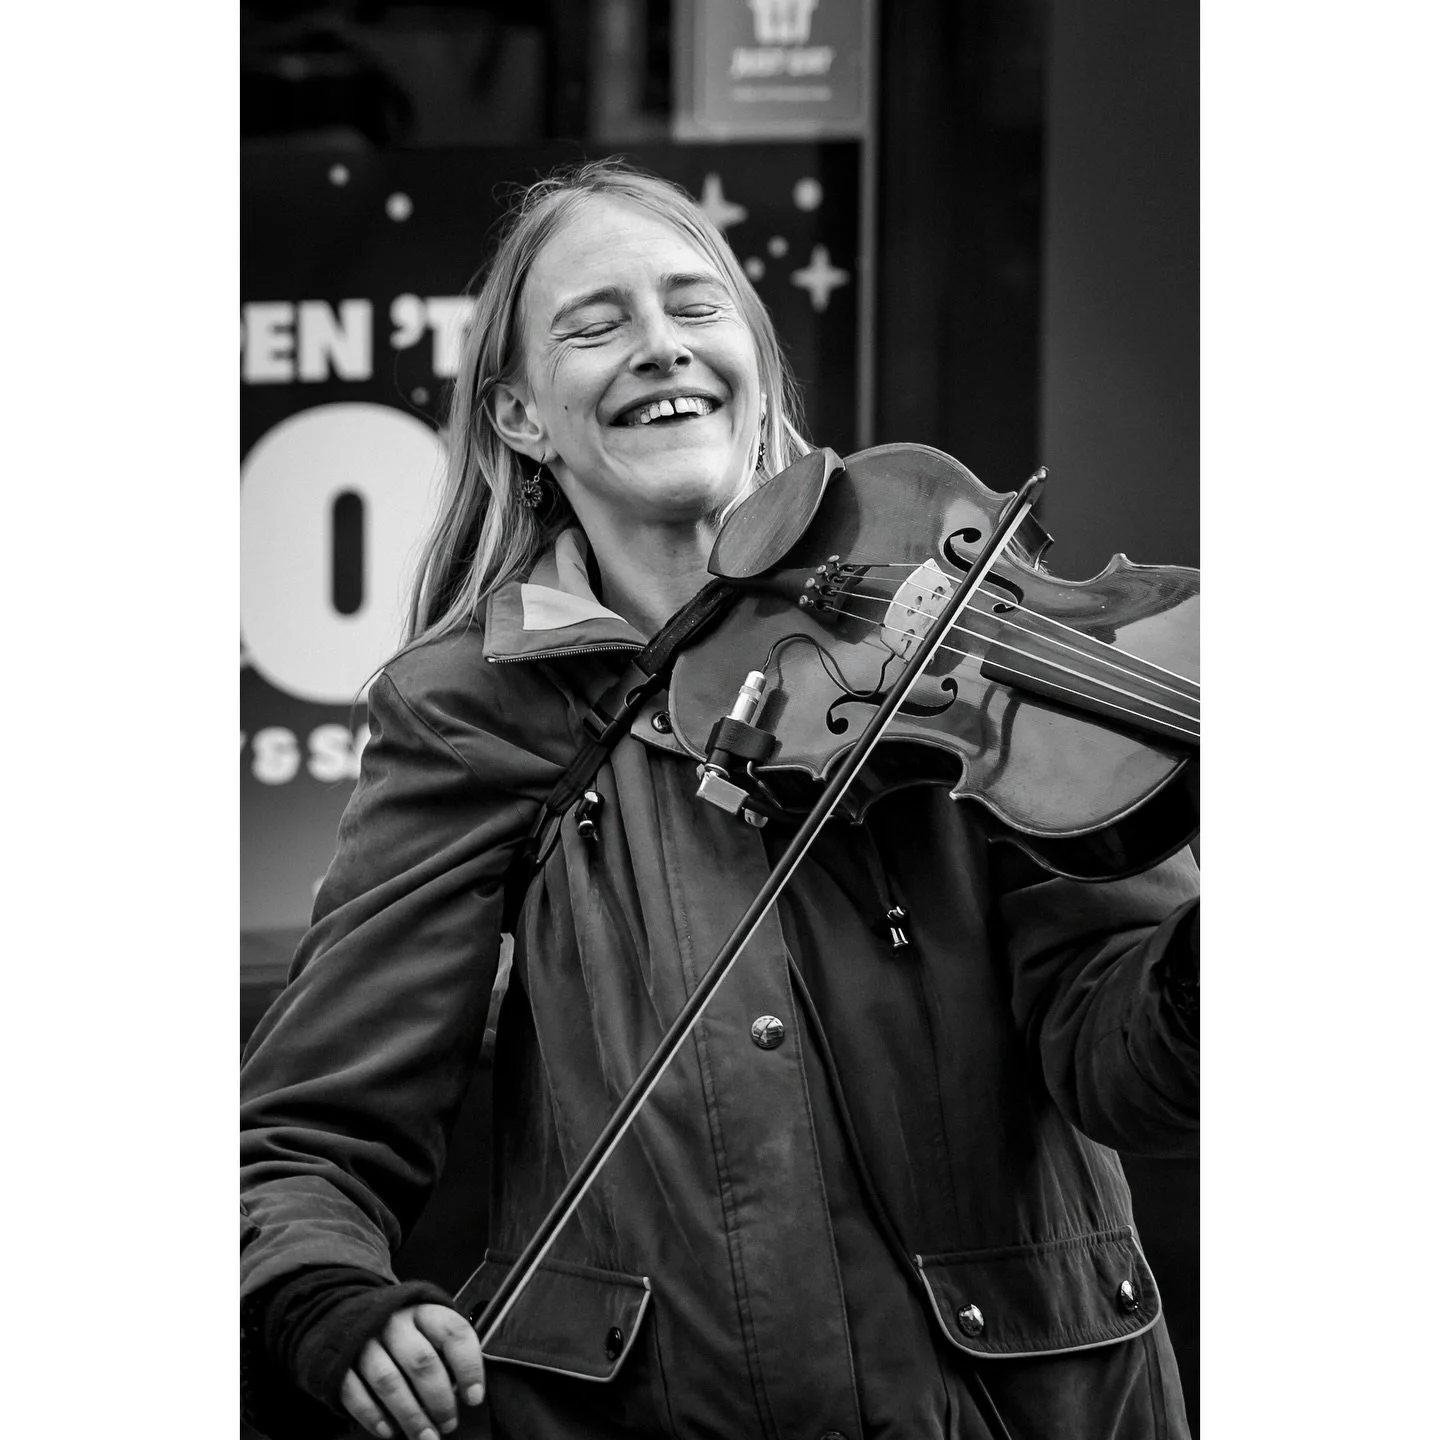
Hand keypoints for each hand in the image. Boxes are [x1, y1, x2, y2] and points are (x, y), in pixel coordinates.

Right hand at [338, 1303, 485, 1439]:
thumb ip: (447, 1352)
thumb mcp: (429, 1328)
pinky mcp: (341, 1362)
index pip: (454, 1333)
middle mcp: (395, 1322)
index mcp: (424, 1311)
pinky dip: (373, 1415)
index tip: (474, 1397)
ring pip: (389, 1381)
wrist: (353, 1315)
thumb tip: (466, 1390)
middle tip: (448, 1424)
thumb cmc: (403, 1331)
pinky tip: (389, 1430)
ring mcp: (365, 1341)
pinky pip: (355, 1392)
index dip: (468, 1367)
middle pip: (421, 1362)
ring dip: (410, 1415)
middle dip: (439, 1399)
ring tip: (425, 1436)